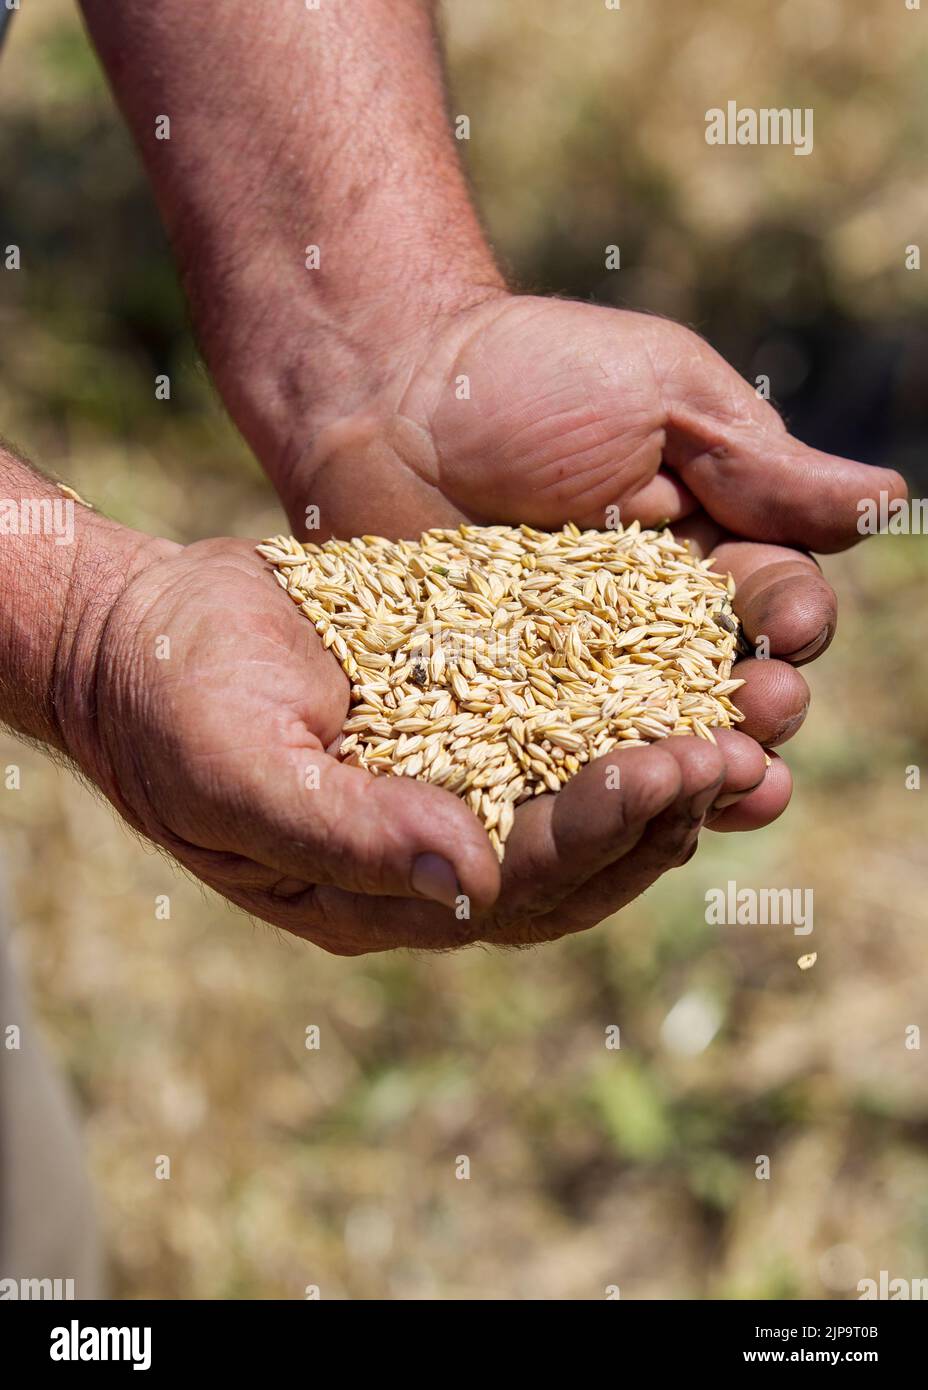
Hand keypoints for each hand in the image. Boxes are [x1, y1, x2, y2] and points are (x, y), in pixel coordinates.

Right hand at [57, 535, 778, 953]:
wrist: (142, 632)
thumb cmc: (169, 712)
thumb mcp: (239, 776)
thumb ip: (347, 836)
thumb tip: (469, 883)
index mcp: (385, 893)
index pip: (522, 887)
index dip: (601, 837)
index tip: (669, 776)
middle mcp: (435, 847)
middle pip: (578, 856)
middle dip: (662, 812)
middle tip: (742, 758)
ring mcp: (451, 776)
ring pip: (583, 790)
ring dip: (666, 763)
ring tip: (745, 721)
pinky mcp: (460, 708)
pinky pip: (558, 714)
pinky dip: (623, 698)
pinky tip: (683, 662)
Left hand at [278, 294, 897, 816]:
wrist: (385, 393)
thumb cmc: (528, 375)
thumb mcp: (661, 395)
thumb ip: (760, 462)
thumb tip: (886, 500)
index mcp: (707, 546)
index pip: (773, 600)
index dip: (791, 620)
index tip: (789, 624)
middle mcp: (652, 623)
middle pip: (728, 686)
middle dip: (760, 706)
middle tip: (765, 710)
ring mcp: (577, 674)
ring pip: (658, 738)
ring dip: (702, 765)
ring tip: (730, 783)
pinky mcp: (506, 708)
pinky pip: (562, 759)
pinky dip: (601, 791)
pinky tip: (631, 815)